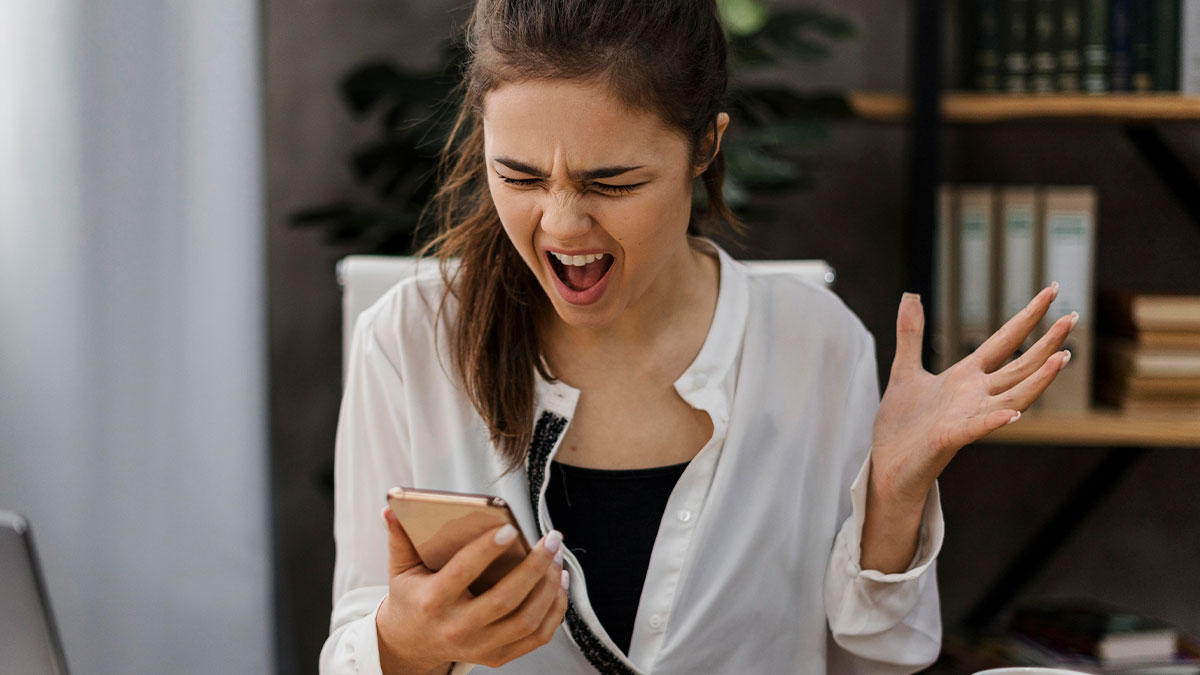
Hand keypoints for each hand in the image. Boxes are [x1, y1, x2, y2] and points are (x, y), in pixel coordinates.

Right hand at [376, 507, 568, 673]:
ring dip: (550, 586)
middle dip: (535, 566)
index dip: (487, 550)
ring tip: (558, 556)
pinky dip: (554, 609)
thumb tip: (392, 507)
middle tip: (552, 539)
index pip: (463, 573)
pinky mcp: (498, 656)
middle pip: (505, 599)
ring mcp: (480, 647)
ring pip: (527, 619)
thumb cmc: (412, 598)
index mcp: (433, 602)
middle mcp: (457, 628)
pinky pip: (537, 636)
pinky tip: (559, 581)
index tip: (511, 528)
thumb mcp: (401, 569)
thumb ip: (399, 538)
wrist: (412, 644)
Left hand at [869, 283, 1076, 506]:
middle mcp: (974, 395)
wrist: (886, 467)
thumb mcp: (904, 370)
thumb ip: (911, 334)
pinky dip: (994, 420)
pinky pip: (976, 429)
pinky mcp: (948, 439)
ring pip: (1012, 397)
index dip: (1028, 316)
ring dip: (1037, 381)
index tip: (1052, 290)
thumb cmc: (900, 426)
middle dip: (1046, 343)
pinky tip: (1012, 413)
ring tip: (1061, 359)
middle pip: (1019, 366)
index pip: (1005, 340)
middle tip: (1074, 317)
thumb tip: (911, 294)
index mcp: (965, 376)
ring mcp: (966, 417)